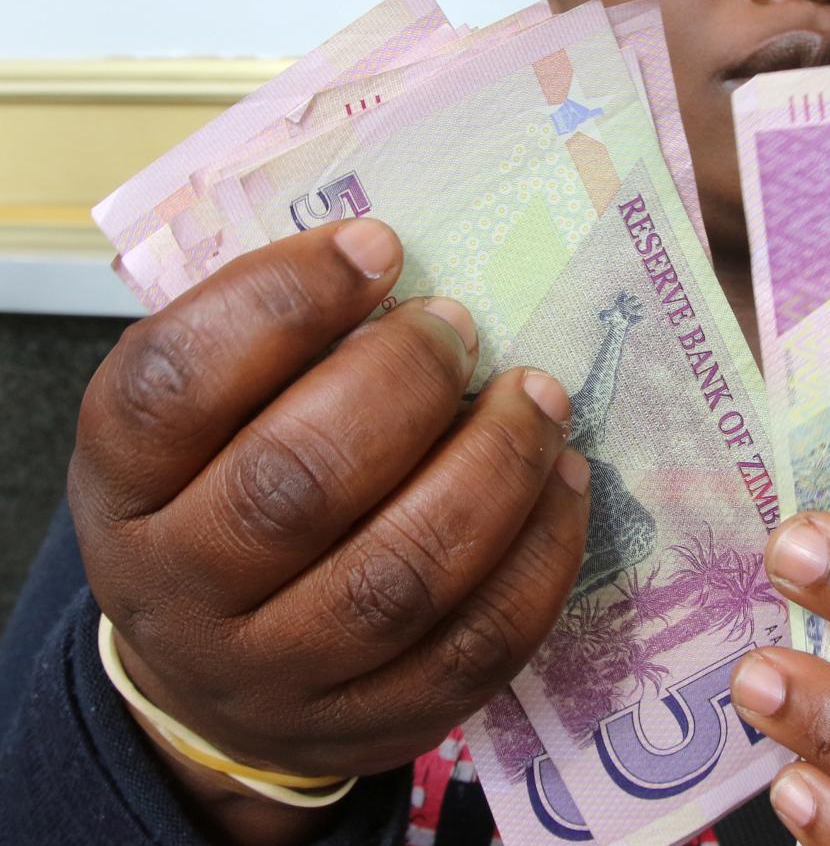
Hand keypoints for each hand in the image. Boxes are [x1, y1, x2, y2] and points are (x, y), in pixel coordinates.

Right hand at [70, 219, 589, 841]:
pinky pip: (475, 646)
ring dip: (493, 468)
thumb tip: (392, 261)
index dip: (282, 301)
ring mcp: (276, 674)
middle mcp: (180, 589)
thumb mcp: (203, 420)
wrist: (212, 674)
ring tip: (539, 397)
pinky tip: (563, 480)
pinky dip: (540, 556)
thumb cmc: (221, 499)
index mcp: (124, 484)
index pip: (175, 385)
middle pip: (294, 485)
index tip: (378, 246)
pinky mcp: (373, 725)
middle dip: (404, 385)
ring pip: (398, 576)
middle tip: (460, 326)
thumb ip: (269, 347)